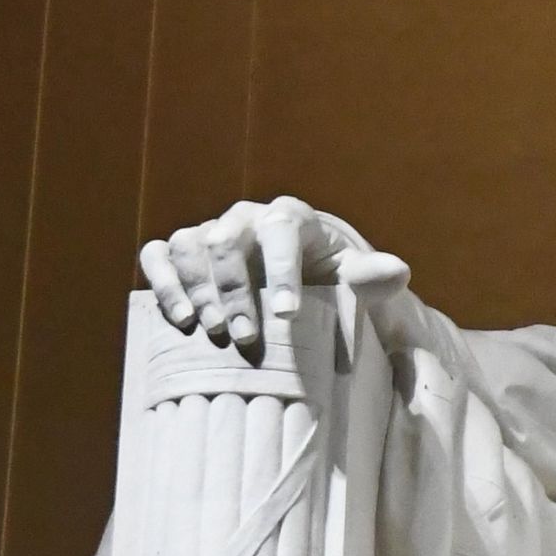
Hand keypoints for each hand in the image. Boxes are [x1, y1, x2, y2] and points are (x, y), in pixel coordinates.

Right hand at [141, 195, 365, 350]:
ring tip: (211, 331)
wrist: (299, 279)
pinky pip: (158, 254)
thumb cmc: (329, 280)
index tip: (287, 314)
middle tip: (246, 337)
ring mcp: (210, 232)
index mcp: (291, 218)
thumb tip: (397, 272)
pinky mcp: (183, 252)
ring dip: (196, 289)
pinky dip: (162, 281)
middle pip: (226, 239)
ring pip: (188, 245)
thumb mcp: (354, 280)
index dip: (281, 269)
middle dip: (233, 290)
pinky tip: (179, 317)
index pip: (281, 231)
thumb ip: (372, 278)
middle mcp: (245, 218)